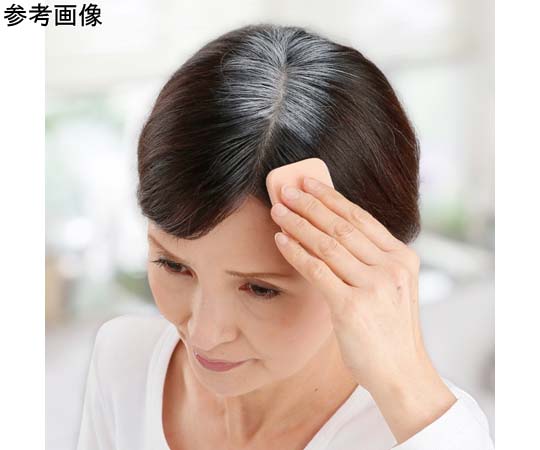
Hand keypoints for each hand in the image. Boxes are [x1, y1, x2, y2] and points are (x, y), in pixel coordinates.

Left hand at [270, 176, 456, 443]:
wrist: (401, 373)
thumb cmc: (390, 330)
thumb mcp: (390, 288)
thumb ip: (369, 260)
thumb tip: (330, 232)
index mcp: (402, 258)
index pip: (361, 218)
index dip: (332, 198)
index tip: (310, 183)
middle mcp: (391, 267)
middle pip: (342, 226)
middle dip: (310, 205)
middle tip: (287, 190)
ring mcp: (373, 286)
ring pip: (327, 244)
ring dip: (298, 223)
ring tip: (278, 210)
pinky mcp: (352, 306)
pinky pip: (317, 270)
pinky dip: (296, 252)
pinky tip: (280, 240)